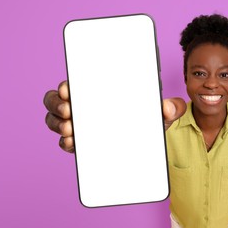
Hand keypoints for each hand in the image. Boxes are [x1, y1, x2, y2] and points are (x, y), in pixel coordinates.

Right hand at [44, 81, 186, 152]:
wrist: (147, 142)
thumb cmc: (149, 119)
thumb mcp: (160, 112)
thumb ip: (171, 107)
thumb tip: (169, 108)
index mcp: (100, 92)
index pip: (76, 83)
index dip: (66, 85)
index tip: (67, 89)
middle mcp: (86, 106)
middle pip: (58, 100)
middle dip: (57, 104)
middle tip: (69, 110)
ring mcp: (81, 124)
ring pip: (56, 119)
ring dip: (57, 123)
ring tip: (70, 129)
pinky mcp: (81, 142)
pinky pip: (65, 141)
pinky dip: (65, 142)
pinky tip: (72, 143)